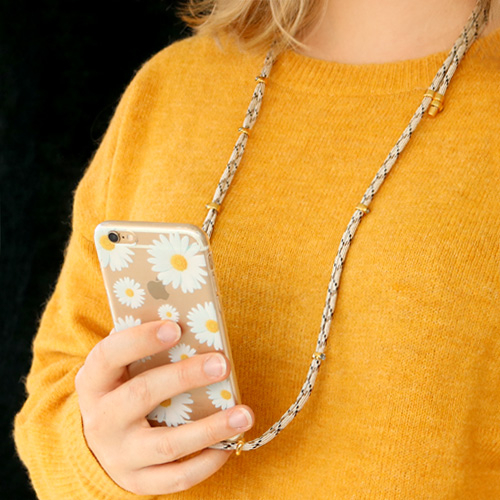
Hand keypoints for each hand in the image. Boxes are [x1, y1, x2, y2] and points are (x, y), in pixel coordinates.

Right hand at [75, 320, 253, 494]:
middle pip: (143, 394)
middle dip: (185, 377)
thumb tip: (190, 322)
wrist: (99, 443)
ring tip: (244, 414)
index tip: (176, 327)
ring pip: (167, 443)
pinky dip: (207, 462)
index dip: (141, 339)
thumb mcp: (120, 368)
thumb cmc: (121, 390)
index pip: (109, 355)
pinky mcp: (138, 481)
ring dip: (210, 428)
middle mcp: (102, 420)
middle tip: (222, 364)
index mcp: (94, 382)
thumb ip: (144, 348)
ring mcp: (119, 455)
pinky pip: (177, 477)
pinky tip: (230, 443)